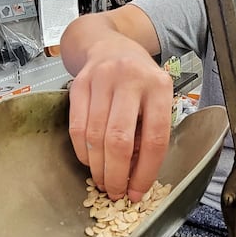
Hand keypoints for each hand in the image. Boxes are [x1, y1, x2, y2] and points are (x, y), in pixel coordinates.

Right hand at [68, 34, 173, 201]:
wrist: (109, 44)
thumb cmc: (138, 76)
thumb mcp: (157, 96)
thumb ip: (150, 129)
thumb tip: (136, 174)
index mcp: (159, 86)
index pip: (154, 138)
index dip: (145, 171)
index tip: (138, 191)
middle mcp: (130, 79)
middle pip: (119, 140)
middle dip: (116, 174)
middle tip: (115, 192)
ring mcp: (101, 79)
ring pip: (95, 136)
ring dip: (97, 167)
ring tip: (102, 181)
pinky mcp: (78, 84)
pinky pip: (76, 127)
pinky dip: (82, 151)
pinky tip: (90, 161)